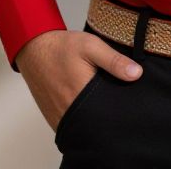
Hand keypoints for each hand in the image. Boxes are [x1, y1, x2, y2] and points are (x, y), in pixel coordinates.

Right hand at [14, 29, 142, 131]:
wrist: (34, 48)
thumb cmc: (61, 47)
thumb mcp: (91, 46)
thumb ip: (114, 60)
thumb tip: (137, 74)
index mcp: (81, 95)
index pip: (108, 113)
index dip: (120, 107)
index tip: (127, 98)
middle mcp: (70, 111)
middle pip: (97, 121)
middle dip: (108, 112)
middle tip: (114, 96)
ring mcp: (60, 117)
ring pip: (85, 124)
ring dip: (95, 115)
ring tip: (101, 98)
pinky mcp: (54, 117)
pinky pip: (73, 123)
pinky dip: (83, 116)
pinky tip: (88, 102)